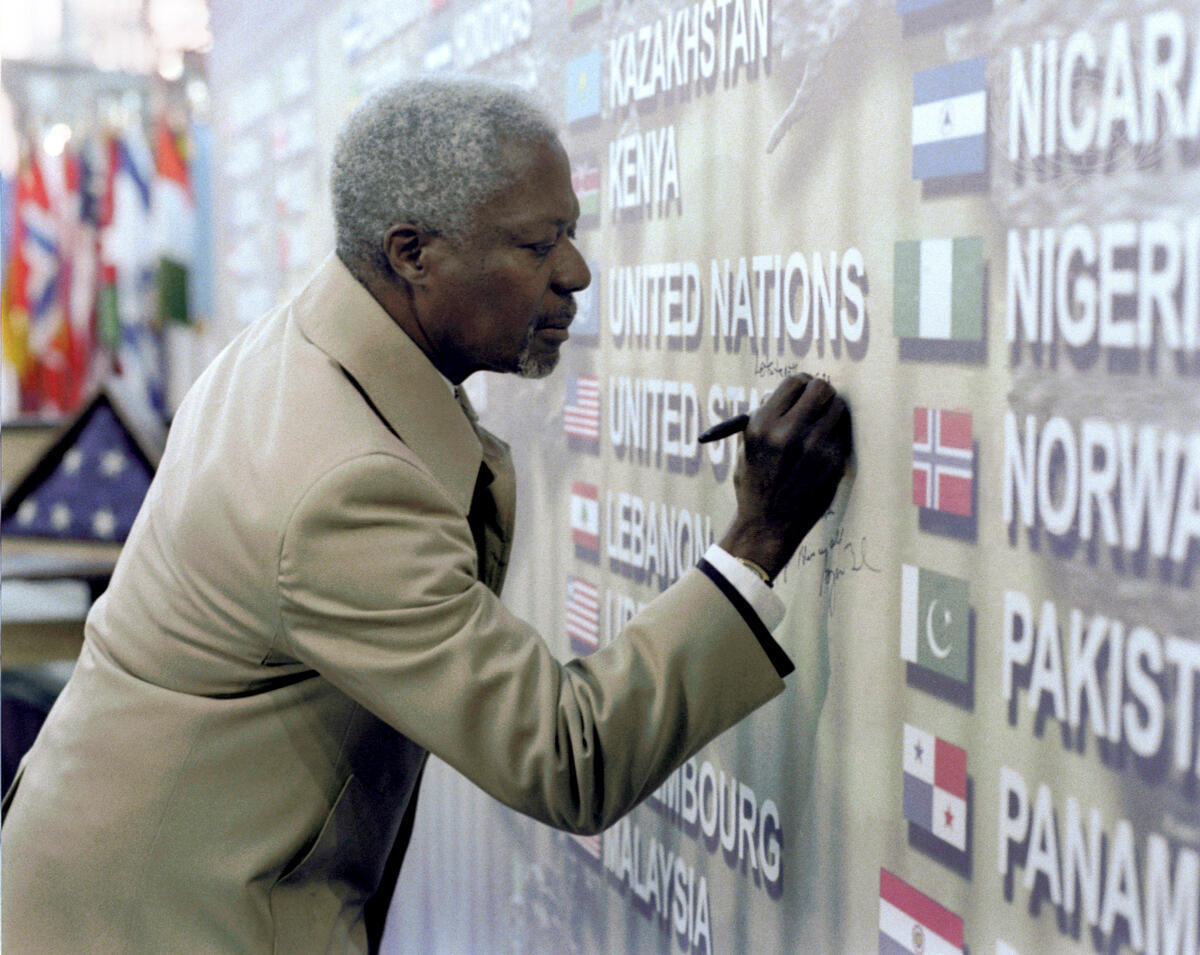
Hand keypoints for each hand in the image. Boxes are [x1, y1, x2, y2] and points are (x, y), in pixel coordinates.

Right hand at [719, 374, 851, 579]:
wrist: (768, 524)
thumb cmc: (754, 483)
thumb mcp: (746, 446)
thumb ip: (765, 417)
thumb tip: (788, 393)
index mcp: (762, 424)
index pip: (795, 382)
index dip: (801, 384)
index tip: (803, 391)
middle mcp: (788, 431)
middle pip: (821, 388)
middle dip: (820, 392)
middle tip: (818, 402)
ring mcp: (814, 446)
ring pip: (838, 408)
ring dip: (831, 412)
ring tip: (820, 426)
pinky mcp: (832, 461)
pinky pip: (840, 435)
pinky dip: (833, 438)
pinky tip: (820, 452)